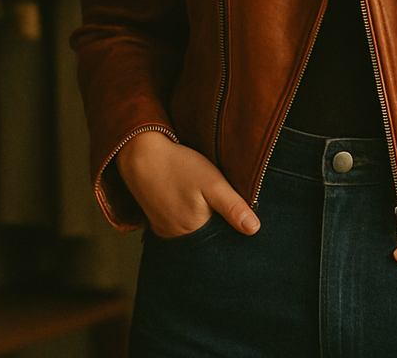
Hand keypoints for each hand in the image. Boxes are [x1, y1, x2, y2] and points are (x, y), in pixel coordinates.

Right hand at [115, 130, 259, 238]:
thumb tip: (254, 230)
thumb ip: (233, 207)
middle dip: (221, 227)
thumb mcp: (212, 183)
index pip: (223, 241)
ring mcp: (167, 232)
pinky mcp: (159, 223)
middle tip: (225, 206)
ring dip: (206, 223)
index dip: (234, 230)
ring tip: (209, 205)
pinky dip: (191, 219)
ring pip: (196, 233)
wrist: (142, 156)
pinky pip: (182, 227)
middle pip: (209, 238)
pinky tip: (194, 205)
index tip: (243, 218)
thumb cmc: (180, 167)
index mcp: (195, 233)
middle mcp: (179, 239)